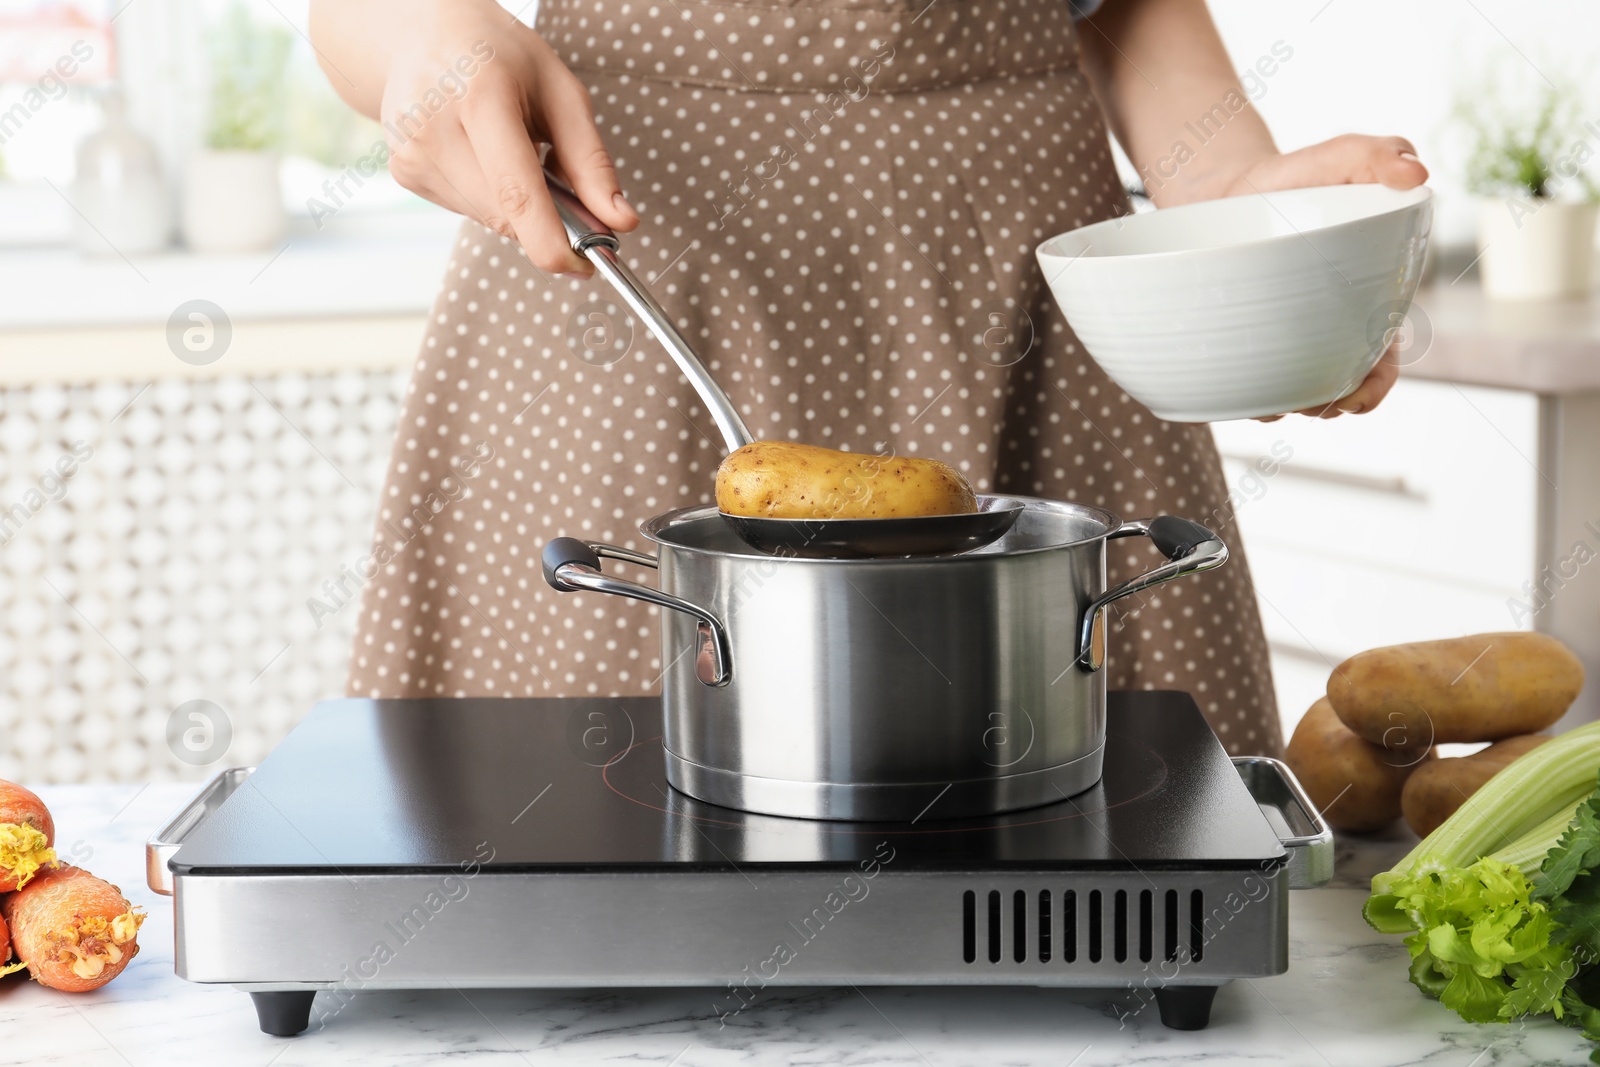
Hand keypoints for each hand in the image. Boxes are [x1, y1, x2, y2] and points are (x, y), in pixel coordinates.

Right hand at [370, 0, 637, 274]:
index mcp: (480, 95)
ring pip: (489, 219)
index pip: (516, 192)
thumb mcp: (560, 91)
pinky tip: (483, 155)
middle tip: (564, 187)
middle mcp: (435, 126)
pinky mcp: (405, 173)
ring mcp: (412, 153)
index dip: (553, 241)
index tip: (585, 265)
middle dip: (547, 220)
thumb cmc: (498, 55)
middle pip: (505, 214)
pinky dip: (490, 197)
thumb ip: (592, 162)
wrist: (424, 33)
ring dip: (516, 206)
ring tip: (514, 151)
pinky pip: (468, 210)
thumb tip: (619, 221)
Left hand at [1217, 135, 1427, 420]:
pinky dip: (1240, 393)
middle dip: (1326, 408)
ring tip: (1266, 398)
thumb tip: (1416, 174)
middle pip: (1336, 395)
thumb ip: (1378, 156)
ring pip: (1288, 397)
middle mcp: (1328, 333)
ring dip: (1282, 406)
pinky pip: (1244, 385)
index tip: (1354, 394)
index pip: (1380, 364)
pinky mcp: (1242, 345)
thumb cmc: (1296, 177)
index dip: (1373, 387)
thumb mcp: (1339, 158)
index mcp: (1365, 305)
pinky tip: (1228, 383)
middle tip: (1309, 403)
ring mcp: (1283, 343)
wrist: (1229, 190)